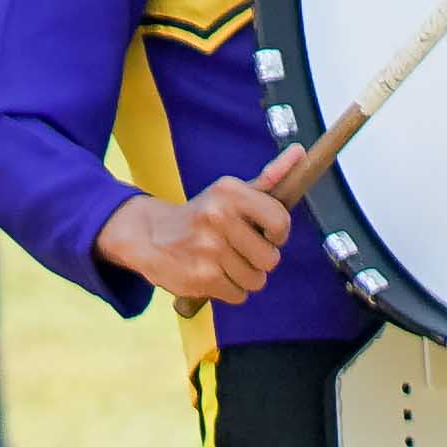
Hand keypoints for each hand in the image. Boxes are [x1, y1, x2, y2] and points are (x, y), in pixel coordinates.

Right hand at [97, 169, 292, 304]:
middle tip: (235, 249)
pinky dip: (228, 289)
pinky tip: (211, 274)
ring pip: (255, 280)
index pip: (280, 222)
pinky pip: (238, 295)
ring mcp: (209, 249)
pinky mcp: (201, 277)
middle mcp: (218, 217)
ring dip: (243, 276)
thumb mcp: (230, 192)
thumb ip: (269, 176)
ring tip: (221, 262)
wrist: (146, 236)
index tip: (264, 234)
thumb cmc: (200, 216)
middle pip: (270, 258)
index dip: (277, 234)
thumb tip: (300, 151)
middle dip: (257, 259)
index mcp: (229, 193)